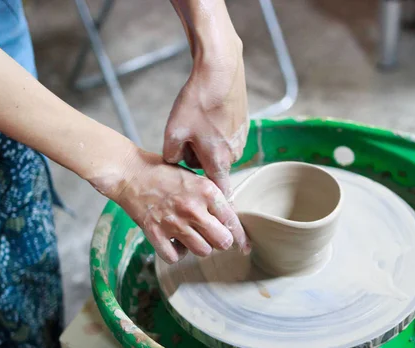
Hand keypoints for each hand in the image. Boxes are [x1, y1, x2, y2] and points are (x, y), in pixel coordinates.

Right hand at [108, 149, 249, 263]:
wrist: (131, 173)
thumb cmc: (164, 173)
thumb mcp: (195, 178)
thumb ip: (213, 198)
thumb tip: (229, 220)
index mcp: (206, 191)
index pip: (232, 221)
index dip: (241, 237)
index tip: (244, 247)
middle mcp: (193, 208)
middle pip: (222, 241)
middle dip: (220, 241)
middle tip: (212, 236)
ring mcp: (174, 222)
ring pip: (202, 251)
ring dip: (200, 247)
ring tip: (191, 236)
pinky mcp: (155, 233)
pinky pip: (176, 257)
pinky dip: (177, 254)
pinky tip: (175, 243)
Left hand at [163, 37, 247, 196]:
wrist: (220, 70)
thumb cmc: (198, 101)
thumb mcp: (174, 131)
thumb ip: (171, 156)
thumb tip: (173, 162)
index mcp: (218, 160)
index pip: (220, 193)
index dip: (215, 201)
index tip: (213, 211)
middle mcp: (234, 153)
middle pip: (212, 167)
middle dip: (198, 157)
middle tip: (186, 136)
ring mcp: (241, 139)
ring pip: (217, 150)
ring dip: (206, 142)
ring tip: (196, 119)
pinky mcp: (243, 125)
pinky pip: (225, 136)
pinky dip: (215, 129)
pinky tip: (208, 112)